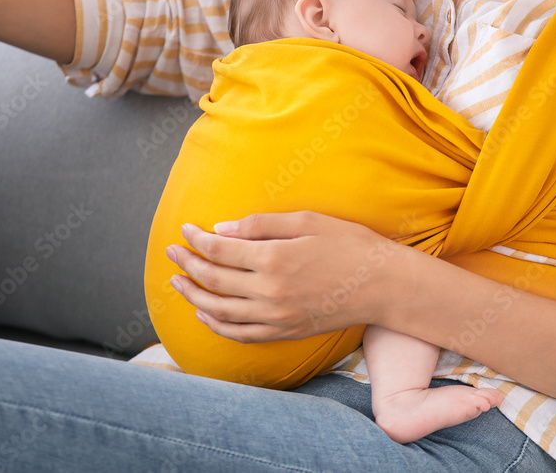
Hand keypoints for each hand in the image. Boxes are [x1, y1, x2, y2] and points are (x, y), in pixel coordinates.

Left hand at [166, 211, 411, 343]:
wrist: (383, 285)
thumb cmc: (350, 244)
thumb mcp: (308, 221)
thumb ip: (261, 225)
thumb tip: (221, 230)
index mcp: (275, 258)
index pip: (220, 249)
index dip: (197, 239)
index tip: (185, 230)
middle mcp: (270, 291)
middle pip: (214, 279)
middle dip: (188, 264)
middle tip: (171, 252)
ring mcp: (277, 316)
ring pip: (220, 310)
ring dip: (194, 296)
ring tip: (177, 283)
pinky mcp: (285, 332)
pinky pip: (241, 334)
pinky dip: (217, 325)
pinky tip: (205, 314)